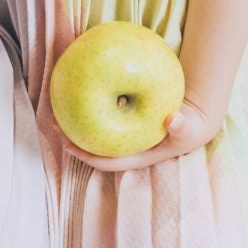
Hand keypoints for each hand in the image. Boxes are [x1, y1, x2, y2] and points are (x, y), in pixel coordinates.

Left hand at [67, 95, 222, 173]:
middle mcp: (125, 147)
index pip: (105, 161)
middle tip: (53, 122)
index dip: (85, 156)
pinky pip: (103, 111)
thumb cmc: (191, 126)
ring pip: (94, 128)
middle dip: (72, 137)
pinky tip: (78, 86)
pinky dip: (90, 103)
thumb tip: (174, 120)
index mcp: (136, 155)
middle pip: (93, 146)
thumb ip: (183, 127)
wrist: (194, 117)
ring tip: (57, 105)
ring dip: (75, 120)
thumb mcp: (190, 128)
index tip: (67, 145)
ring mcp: (123, 134)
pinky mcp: (124, 119)